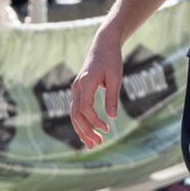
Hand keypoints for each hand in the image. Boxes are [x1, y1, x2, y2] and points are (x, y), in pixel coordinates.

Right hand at [70, 32, 122, 147]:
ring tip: (93, 144)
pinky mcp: (78, 91)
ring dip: (82, 131)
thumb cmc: (112, 60)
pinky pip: (76, 110)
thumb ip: (112, 97)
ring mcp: (75, 89)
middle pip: (76, 115)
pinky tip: (88, 134)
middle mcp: (77, 87)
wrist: (103, 45)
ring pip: (74, 115)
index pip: (85, 108)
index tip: (107, 129)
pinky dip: (81, 123)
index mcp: (86, 82)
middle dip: (86, 131)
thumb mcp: (116, 78)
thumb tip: (112, 117)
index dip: (95, 121)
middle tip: (98, 144)